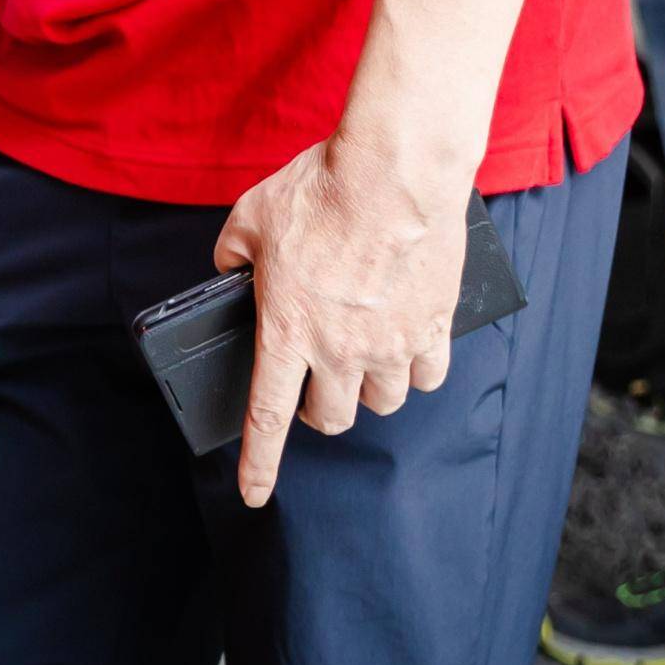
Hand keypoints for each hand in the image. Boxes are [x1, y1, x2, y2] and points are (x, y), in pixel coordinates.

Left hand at [211, 136, 468, 506]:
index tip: (253, 493)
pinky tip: (404, 342)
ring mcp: (392, 344)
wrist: (394, 171)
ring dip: (368, 388)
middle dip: (319, 409)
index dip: (259, 464)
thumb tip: (229, 270)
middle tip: (315, 382)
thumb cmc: (319, 190)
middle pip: (332, 418)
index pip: (268, 418)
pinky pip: (427, 375)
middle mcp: (340, 350)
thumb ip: (232, 255)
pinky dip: (415, 367)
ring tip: (361, 356)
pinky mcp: (434, 328)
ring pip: (382, 401)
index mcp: (287, 331)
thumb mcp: (249, 218)